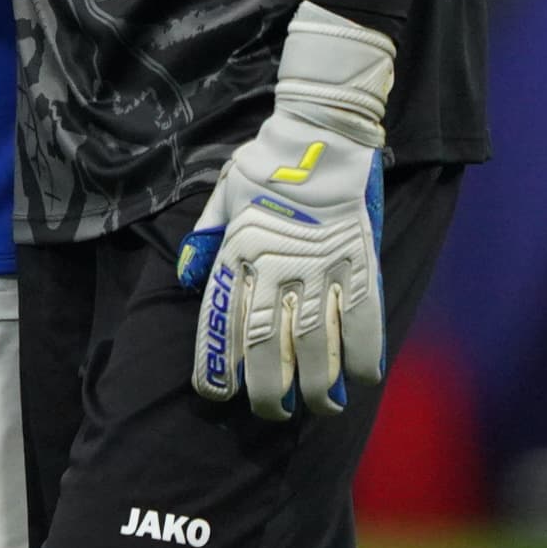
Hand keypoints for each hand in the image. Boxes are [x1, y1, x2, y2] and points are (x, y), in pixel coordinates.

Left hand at [182, 4, 396, 416]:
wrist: (320, 134)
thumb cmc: (265, 164)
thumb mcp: (220, 197)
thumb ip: (203, 241)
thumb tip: (183, 279)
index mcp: (237, 254)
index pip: (220, 323)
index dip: (218, 365)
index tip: (218, 395)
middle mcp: (274, 267)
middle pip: (267, 344)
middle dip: (267, 387)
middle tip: (271, 414)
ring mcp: (320, 267)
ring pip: (316, 342)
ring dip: (317, 384)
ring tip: (317, 409)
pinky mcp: (361, 262)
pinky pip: (364, 319)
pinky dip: (363, 354)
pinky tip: (360, 381)